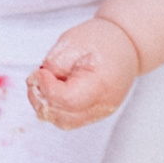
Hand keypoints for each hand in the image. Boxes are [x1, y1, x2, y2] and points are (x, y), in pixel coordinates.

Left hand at [27, 18, 141, 129]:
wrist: (127, 44)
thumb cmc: (103, 40)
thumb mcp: (74, 42)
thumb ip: (55, 63)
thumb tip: (39, 82)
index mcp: (100, 85)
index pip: (66, 100)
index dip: (46, 88)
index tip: (39, 72)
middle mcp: (102, 105)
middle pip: (62, 117)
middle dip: (41, 99)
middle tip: (36, 77)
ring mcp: (100, 113)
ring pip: (63, 122)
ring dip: (46, 105)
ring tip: (43, 83)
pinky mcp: (94, 113)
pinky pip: (69, 119)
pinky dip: (55, 108)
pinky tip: (52, 89)